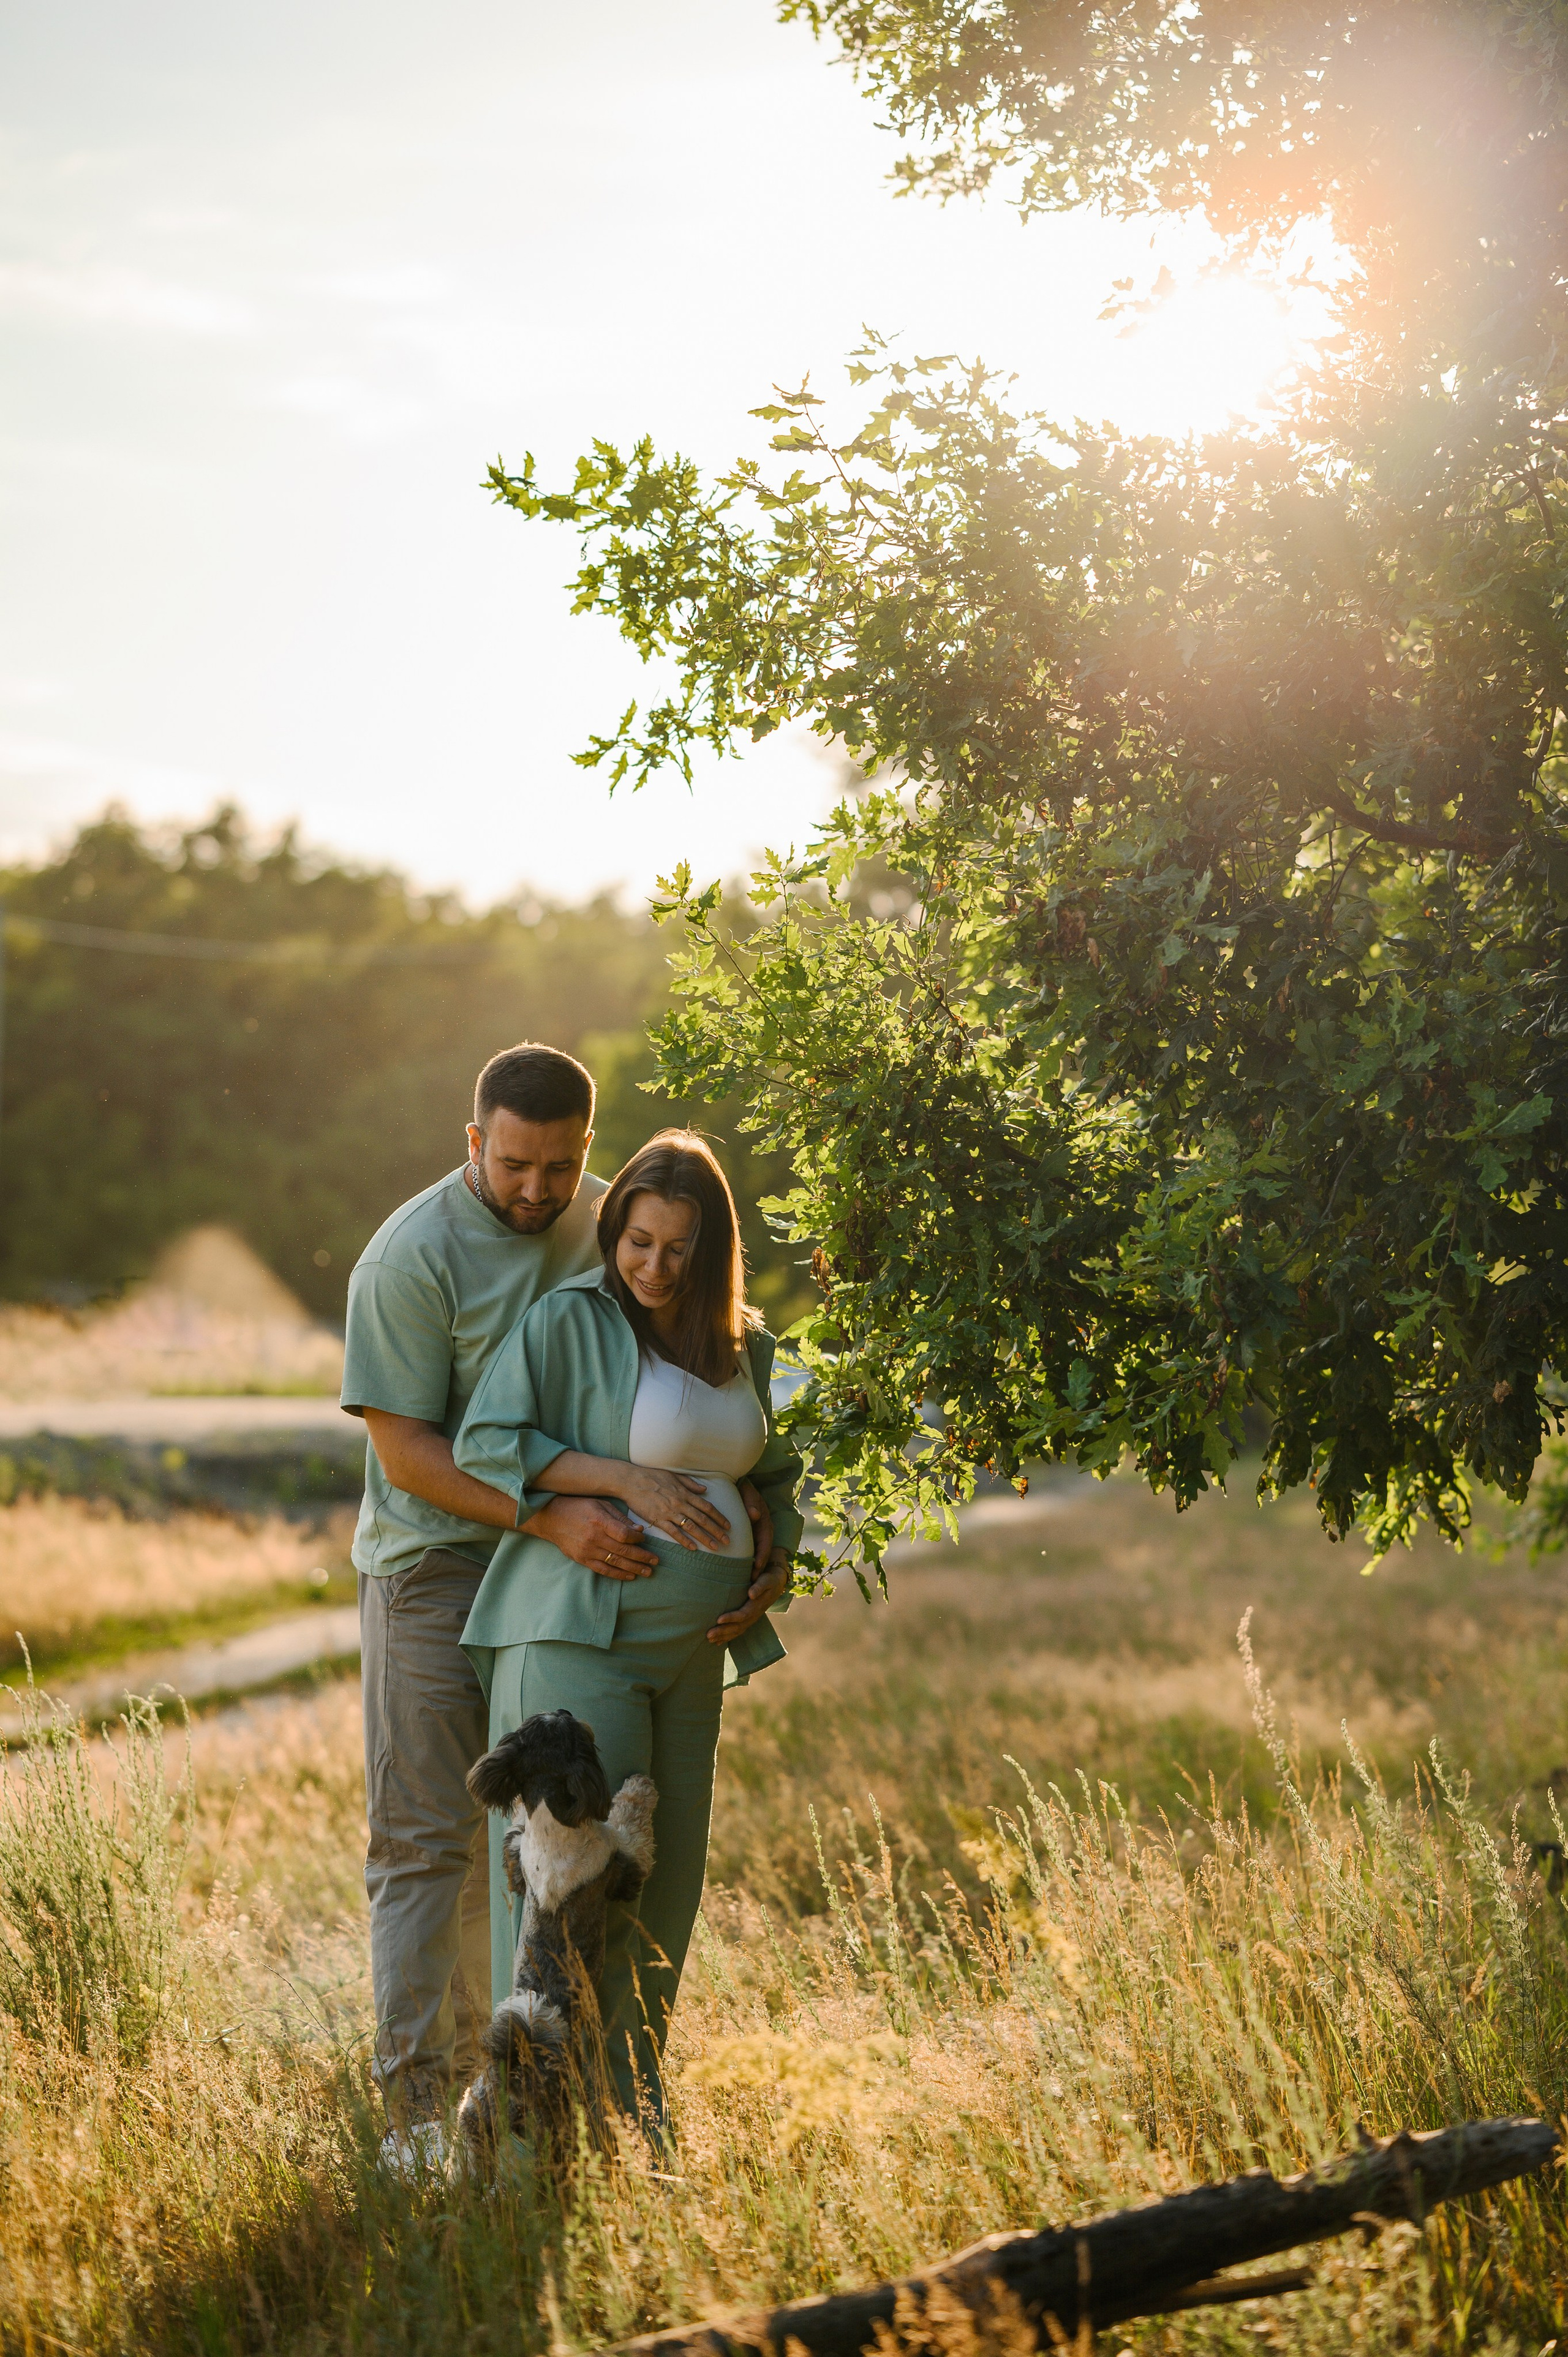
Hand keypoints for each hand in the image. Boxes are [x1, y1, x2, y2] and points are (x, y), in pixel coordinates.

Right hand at [525, 1495, 657, 1581]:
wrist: (551, 1518)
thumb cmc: (578, 1507)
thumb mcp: (600, 1504)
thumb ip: (620, 1518)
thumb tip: (638, 1530)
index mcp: (599, 1520)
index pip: (624, 1534)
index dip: (638, 1539)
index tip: (645, 1539)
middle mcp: (594, 1537)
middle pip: (623, 1550)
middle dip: (642, 1557)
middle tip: (656, 1561)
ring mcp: (587, 1550)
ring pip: (615, 1562)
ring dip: (634, 1568)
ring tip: (648, 1572)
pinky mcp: (582, 1559)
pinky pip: (603, 1570)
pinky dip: (617, 1574)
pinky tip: (630, 1576)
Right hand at [615, 1466, 731, 1551]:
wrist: (631, 1481)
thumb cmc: (652, 1476)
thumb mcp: (674, 1476)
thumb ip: (690, 1483)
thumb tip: (705, 1489)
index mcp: (685, 1493)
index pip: (707, 1507)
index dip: (719, 1517)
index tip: (728, 1526)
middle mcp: (680, 1503)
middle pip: (703, 1519)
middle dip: (717, 1531)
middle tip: (728, 1541)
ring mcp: (670, 1512)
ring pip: (691, 1527)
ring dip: (705, 1538)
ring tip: (715, 1547)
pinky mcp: (658, 1519)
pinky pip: (674, 1532)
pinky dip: (684, 1540)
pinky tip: (693, 1548)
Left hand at [707, 1548, 790, 1645]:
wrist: (776, 1583)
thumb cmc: (768, 1579)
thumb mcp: (766, 1580)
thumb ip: (759, 1586)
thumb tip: (751, 1594)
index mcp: (757, 1606)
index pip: (743, 1615)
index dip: (731, 1618)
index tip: (718, 1619)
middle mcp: (754, 1615)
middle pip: (738, 1626)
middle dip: (723, 1631)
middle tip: (708, 1635)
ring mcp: (751, 1619)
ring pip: (737, 1631)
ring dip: (723, 1636)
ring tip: (709, 1639)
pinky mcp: (748, 1619)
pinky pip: (738, 1631)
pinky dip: (727, 1637)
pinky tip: (718, 1642)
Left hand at [739, 1478, 773, 1573]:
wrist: (740, 1484)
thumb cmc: (744, 1487)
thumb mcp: (748, 1491)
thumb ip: (751, 1502)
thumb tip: (755, 1515)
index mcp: (765, 1519)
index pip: (766, 1539)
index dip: (762, 1553)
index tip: (757, 1566)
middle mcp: (764, 1527)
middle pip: (764, 1549)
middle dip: (760, 1565)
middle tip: (753, 1580)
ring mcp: (758, 1531)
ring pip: (759, 1550)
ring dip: (756, 1564)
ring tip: (749, 1579)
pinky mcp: (752, 1533)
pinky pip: (752, 1547)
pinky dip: (750, 1558)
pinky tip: (742, 1568)